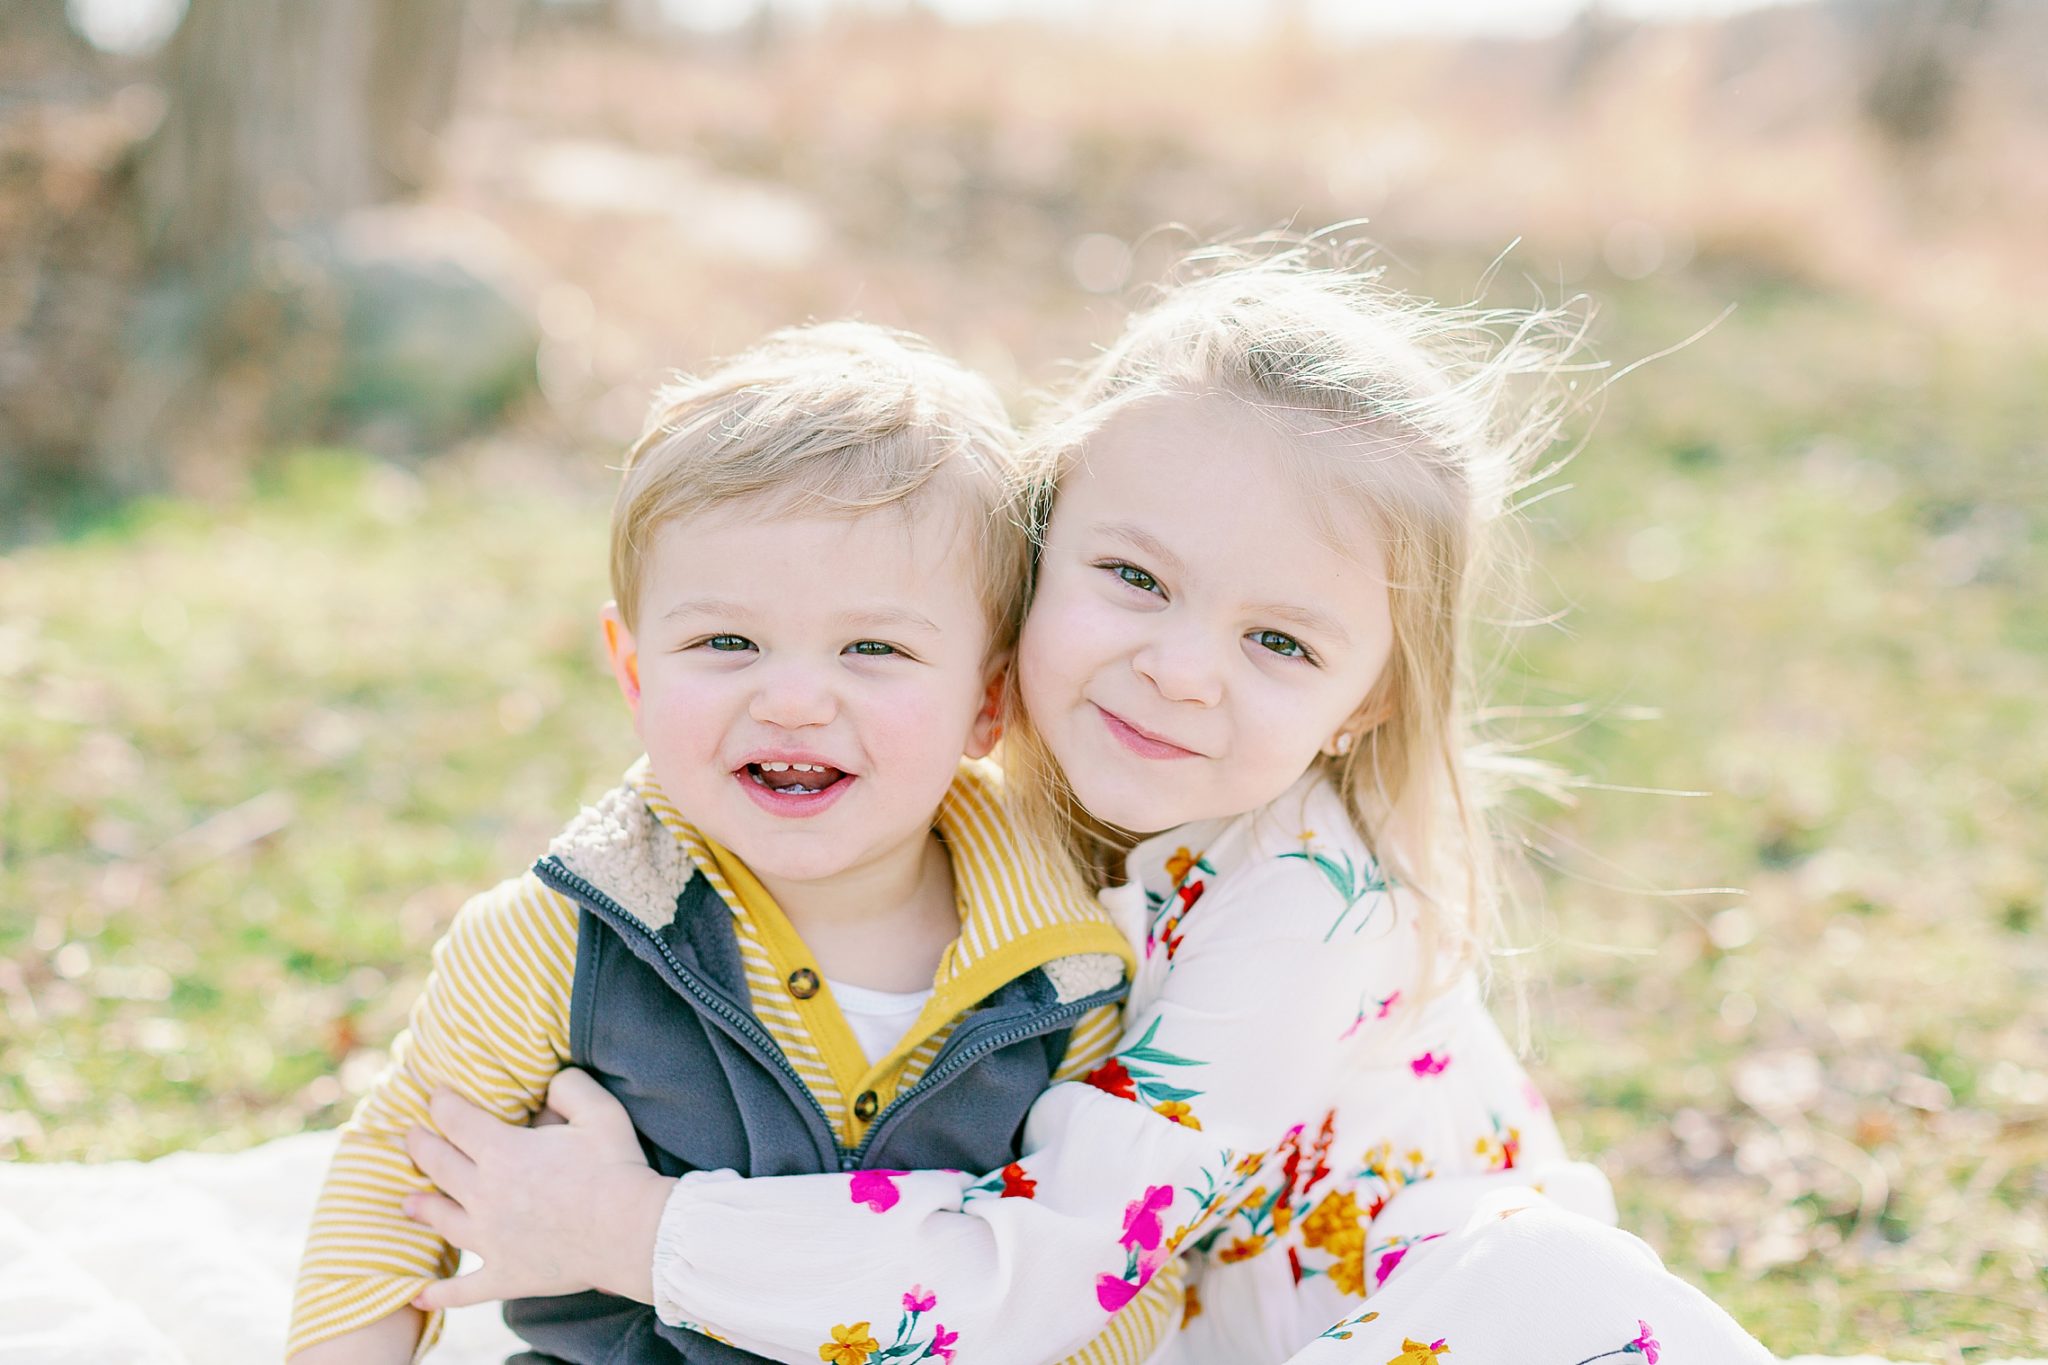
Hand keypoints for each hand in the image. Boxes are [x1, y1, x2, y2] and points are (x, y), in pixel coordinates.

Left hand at [402, 1068, 674, 1309]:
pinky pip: (462, 1289)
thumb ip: (569, 1087)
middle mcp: (485, 1194)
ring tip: (408, 1202)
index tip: (435, 1095)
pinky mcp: (504, 1275)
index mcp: (503, 1152)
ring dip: (422, 1208)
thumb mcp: (599, 1111)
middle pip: (438, 1166)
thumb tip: (549, 1082)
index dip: (442, 1103)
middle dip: (420, 1147)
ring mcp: (490, 1239)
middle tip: (409, 1137)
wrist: (631, 1233)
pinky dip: (439, 1293)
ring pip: (443, 1221)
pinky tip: (419, 1296)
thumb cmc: (617, 1167)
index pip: (457, 1120)